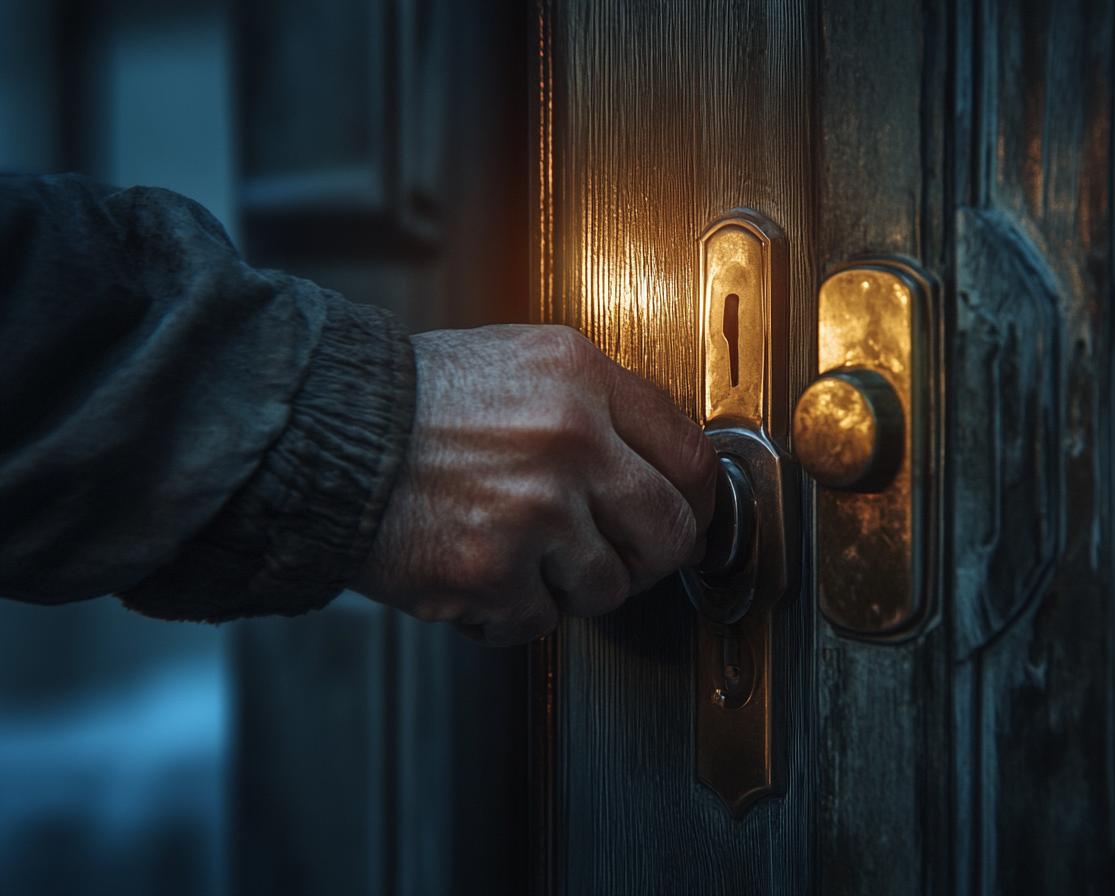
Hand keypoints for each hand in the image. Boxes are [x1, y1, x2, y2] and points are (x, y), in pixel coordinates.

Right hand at [351, 325, 716, 644]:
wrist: (322, 434)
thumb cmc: (414, 401)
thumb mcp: (520, 363)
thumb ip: (597, 404)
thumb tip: (663, 463)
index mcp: (580, 378)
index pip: (691, 456)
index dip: (696, 501)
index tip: (685, 518)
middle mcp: (567, 440)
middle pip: (670, 533)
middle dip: (647, 558)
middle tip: (616, 556)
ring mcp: (533, 510)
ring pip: (607, 587)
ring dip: (570, 585)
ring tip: (522, 555)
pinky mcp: (492, 572)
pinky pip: (540, 621)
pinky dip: (511, 612)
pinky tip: (481, 575)